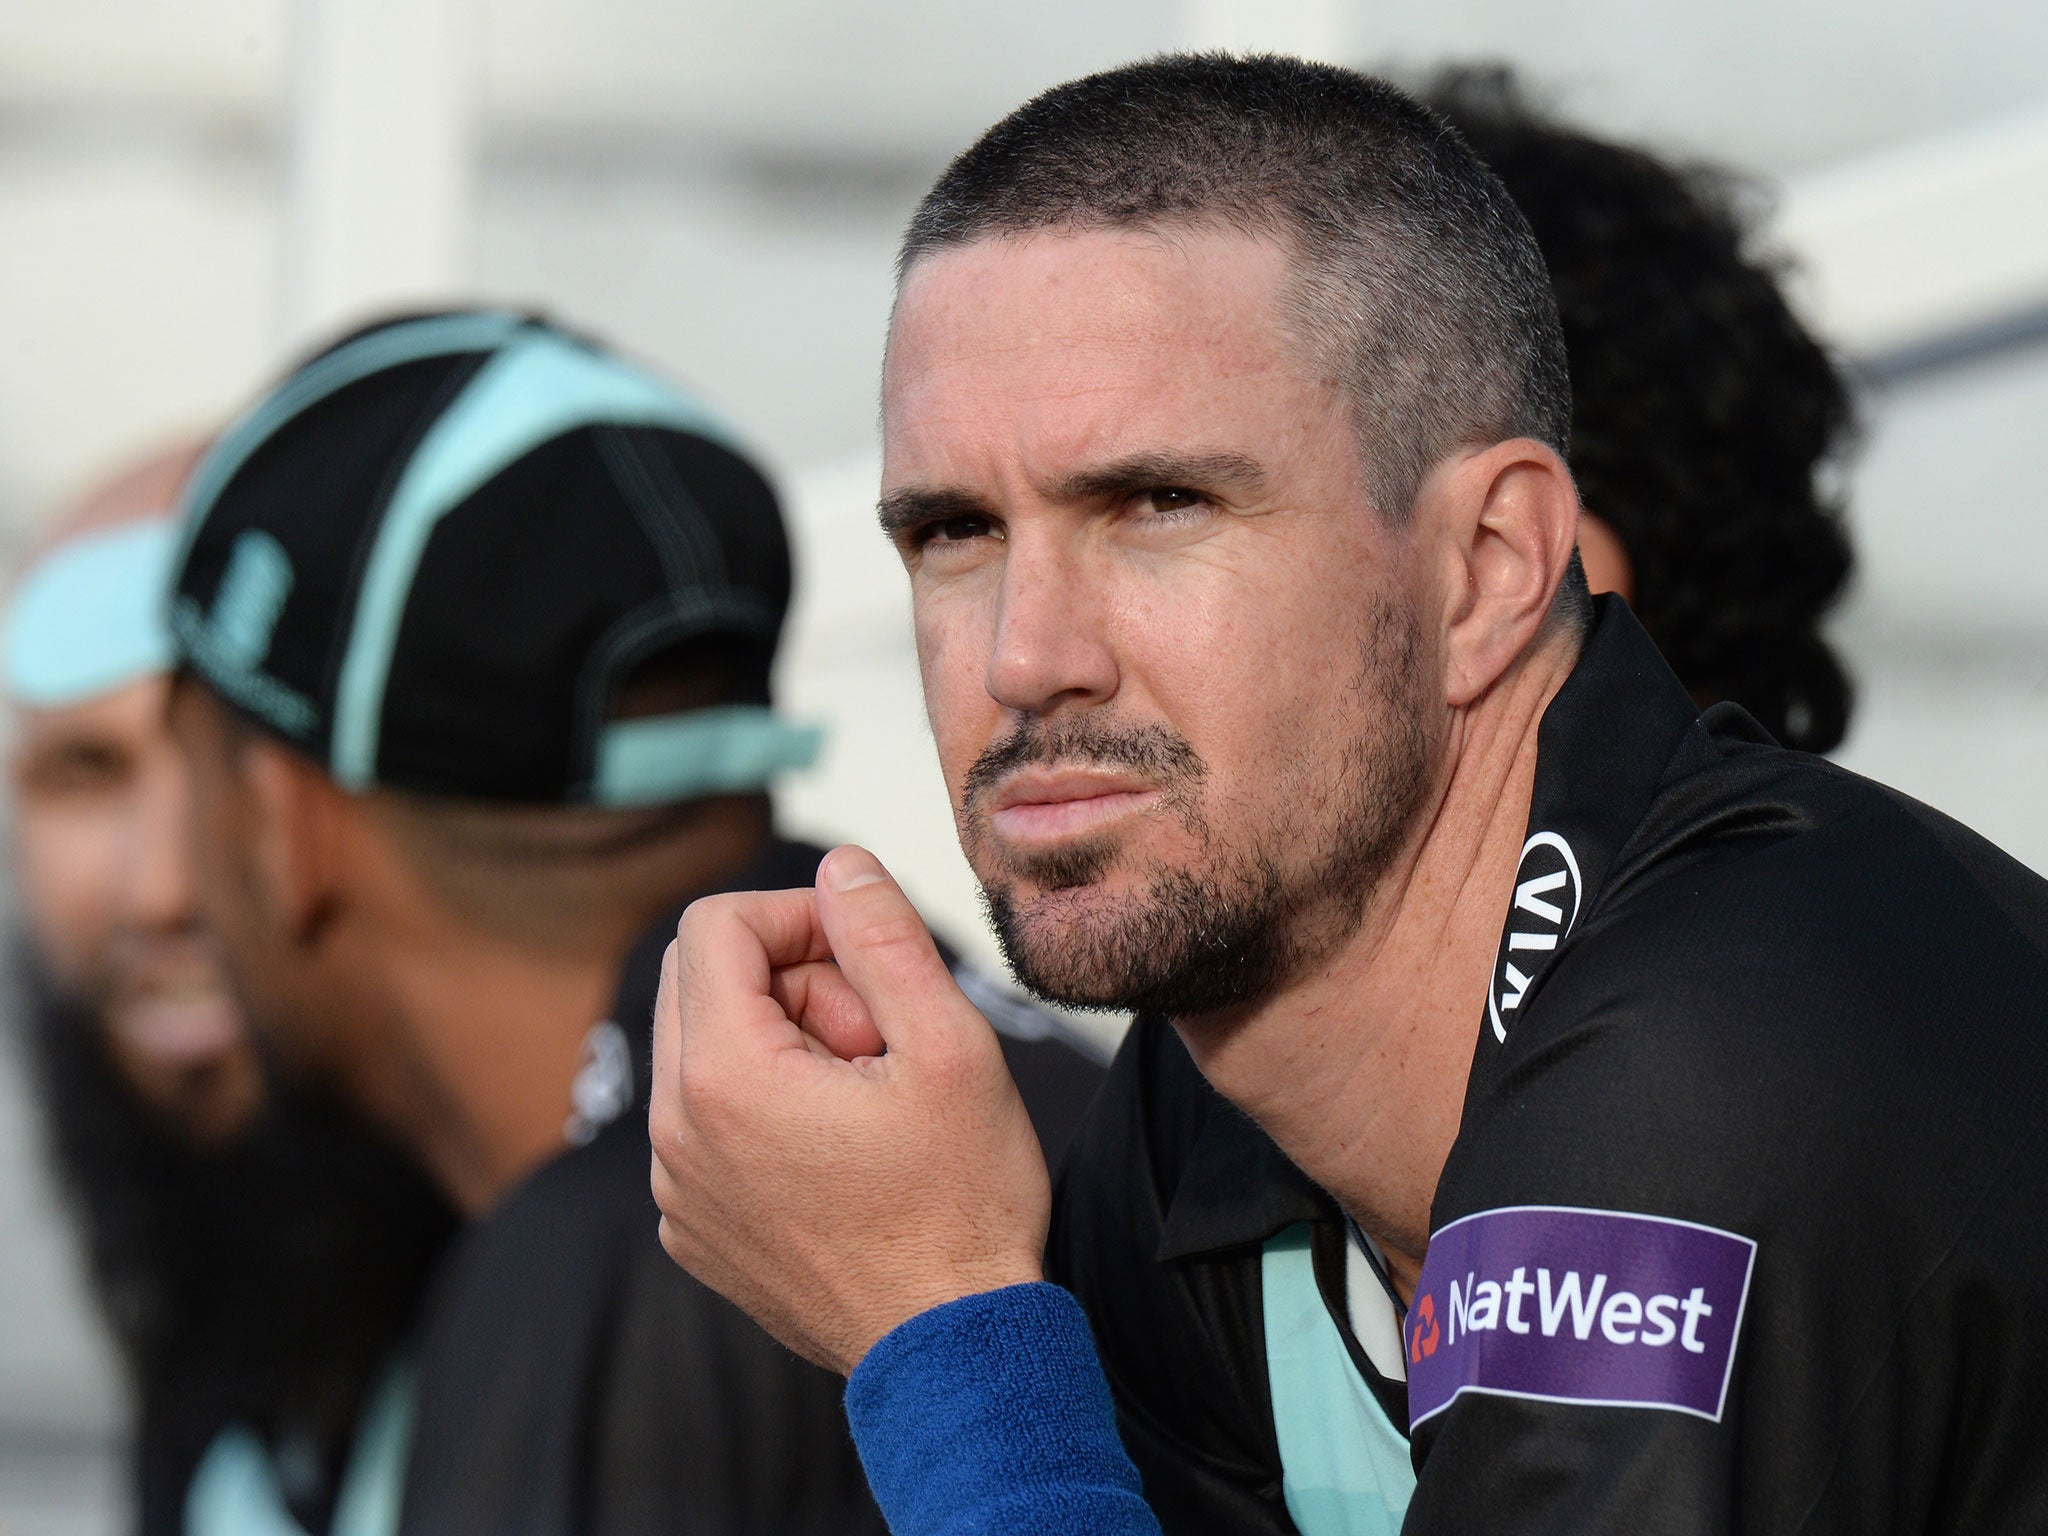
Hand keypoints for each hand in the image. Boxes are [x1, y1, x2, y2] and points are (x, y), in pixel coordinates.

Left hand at [649, 844, 1050, 1374]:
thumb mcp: (949, 1046)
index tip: (865, 959)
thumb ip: (884, 937)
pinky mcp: (692, 1231)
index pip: (716, 923)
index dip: (798, 916)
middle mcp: (674, 1133)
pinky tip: (840, 1156)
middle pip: (702, 981)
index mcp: (724, 1076)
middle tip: (874, 1036)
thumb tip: (839, 865)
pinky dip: (764, 1113)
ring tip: (863, 1101)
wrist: (952, 1352)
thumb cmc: (961, 1208)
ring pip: (705, 1054)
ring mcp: (676, 1191)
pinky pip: (706, 1126)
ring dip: (780, 1048)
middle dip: (790, 981)